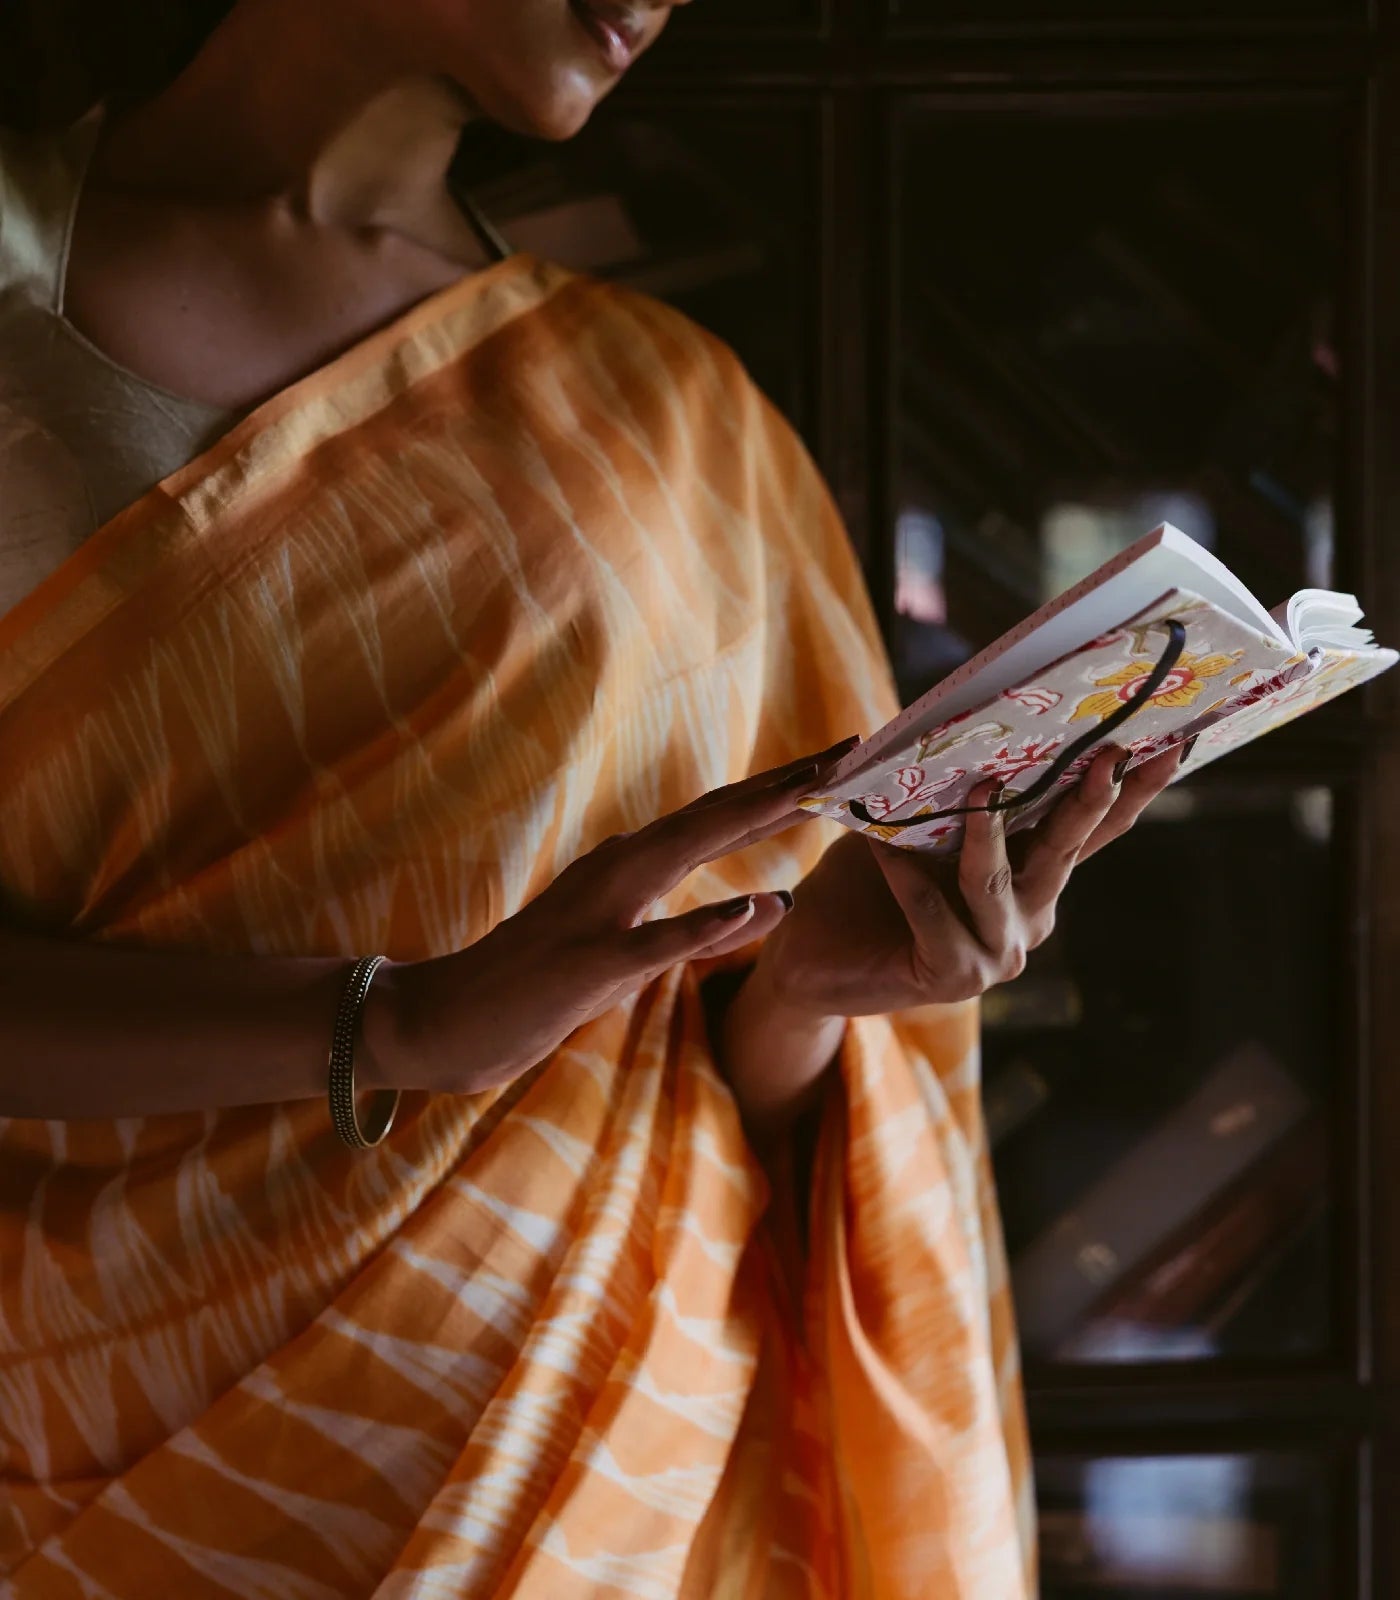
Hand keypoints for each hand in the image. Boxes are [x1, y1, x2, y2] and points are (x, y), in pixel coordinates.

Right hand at [359, 738, 857, 1094]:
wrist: (440, 1022)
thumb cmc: (536, 991)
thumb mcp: (635, 962)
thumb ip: (701, 933)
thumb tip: (775, 906)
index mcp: (629, 868)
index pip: (720, 819)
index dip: (785, 789)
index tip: (844, 765)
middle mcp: (616, 869)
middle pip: (716, 815)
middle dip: (788, 781)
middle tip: (855, 749)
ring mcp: (600, 912)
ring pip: (689, 851)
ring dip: (756, 817)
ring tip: (820, 792)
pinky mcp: (588, 965)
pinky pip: (656, 942)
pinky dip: (707, 921)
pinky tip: (759, 904)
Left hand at [752, 743, 1183, 1018]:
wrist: (809, 958)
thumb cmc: (860, 884)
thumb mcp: (907, 823)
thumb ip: (944, 788)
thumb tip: (963, 720)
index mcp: (1029, 875)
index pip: (1089, 829)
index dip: (1133, 790)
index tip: (1172, 741)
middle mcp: (1029, 916)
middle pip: (1067, 850)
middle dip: (1090, 800)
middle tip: (1111, 754)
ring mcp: (998, 953)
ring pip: (1000, 884)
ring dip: (987, 835)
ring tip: (983, 786)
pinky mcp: (954, 977)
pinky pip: (935, 915)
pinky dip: (907, 878)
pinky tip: (882, 847)